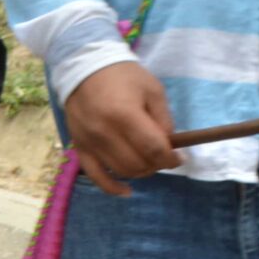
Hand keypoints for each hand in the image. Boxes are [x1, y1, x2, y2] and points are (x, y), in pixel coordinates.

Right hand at [63, 62, 178, 196]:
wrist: (84, 67)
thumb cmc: (123, 75)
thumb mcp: (152, 90)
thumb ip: (163, 120)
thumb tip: (168, 146)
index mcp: (124, 115)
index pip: (154, 149)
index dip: (171, 158)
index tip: (179, 157)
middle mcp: (104, 132)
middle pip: (138, 164)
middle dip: (157, 164)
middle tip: (162, 155)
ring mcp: (89, 142)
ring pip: (121, 171)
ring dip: (140, 171)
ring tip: (146, 160)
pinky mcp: (79, 146)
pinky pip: (95, 175)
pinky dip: (112, 187)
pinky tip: (127, 190)